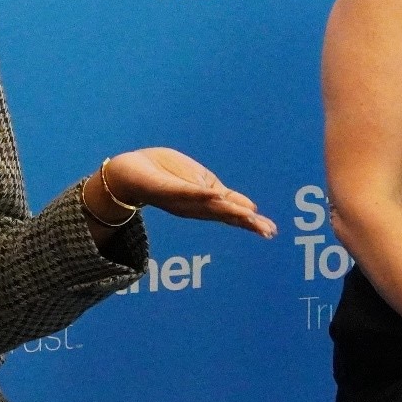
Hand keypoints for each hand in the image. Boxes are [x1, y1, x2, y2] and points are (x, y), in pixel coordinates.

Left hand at [98, 148, 276, 237]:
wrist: (131, 170)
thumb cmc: (166, 173)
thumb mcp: (200, 182)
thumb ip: (221, 195)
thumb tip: (250, 208)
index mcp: (205, 202)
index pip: (232, 211)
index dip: (251, 220)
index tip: (271, 230)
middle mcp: (194, 205)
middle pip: (224, 214)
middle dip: (246, 222)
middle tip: (267, 231)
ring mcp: (181, 199)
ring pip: (209, 205)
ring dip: (230, 210)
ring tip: (250, 215)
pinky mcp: (166, 189)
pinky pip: (185, 191)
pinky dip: (200, 193)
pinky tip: (215, 194)